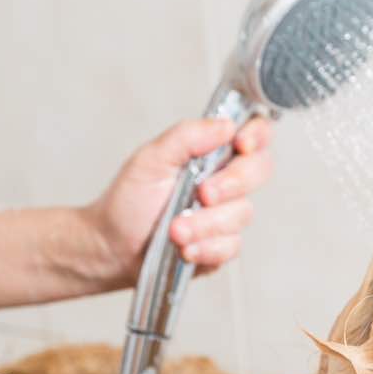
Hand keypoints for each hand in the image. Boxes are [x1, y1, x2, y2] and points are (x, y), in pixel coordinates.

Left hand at [86, 117, 272, 283]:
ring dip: (206, 224)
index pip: (254, 134)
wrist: (113, 246)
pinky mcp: (222, 246)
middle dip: (232, 183)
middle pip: (260, 170)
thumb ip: (187, 137)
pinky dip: (206, 248)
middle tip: (202, 193)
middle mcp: (227, 181)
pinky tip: (184, 248)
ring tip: (174, 230)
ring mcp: (227, 214)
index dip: (257, 135)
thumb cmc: (130, 200)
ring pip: (242, 214)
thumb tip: (226, 125)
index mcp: (213, 153)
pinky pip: (231, 246)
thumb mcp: (151, 159)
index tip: (240, 144)